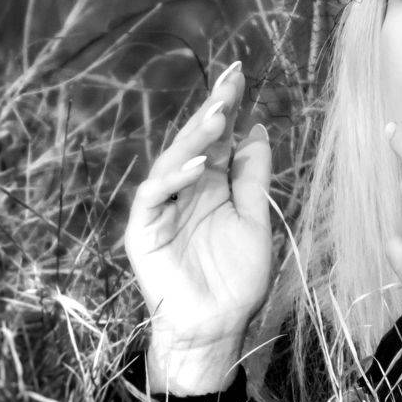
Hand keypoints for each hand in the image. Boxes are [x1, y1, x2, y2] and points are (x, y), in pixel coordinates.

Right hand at [124, 62, 272, 388]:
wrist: (216, 328)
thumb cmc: (236, 280)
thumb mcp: (255, 219)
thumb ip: (252, 177)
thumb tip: (257, 129)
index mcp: (209, 185)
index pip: (215, 138)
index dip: (225, 105)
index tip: (240, 74)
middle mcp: (183, 190)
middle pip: (193, 142)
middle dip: (211, 109)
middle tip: (230, 80)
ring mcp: (161, 209)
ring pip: (172, 162)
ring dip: (194, 138)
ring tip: (219, 115)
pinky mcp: (143, 231)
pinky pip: (155, 197)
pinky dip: (175, 179)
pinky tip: (198, 165)